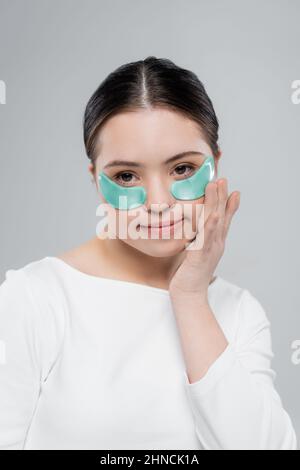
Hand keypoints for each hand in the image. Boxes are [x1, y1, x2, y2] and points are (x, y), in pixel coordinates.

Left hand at [169, 178, 239, 298]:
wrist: (189, 295)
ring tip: (217, 185)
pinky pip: (206, 237)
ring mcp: (210, 249)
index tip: (230, 189)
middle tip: (222, 179)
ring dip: (217, 202)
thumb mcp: (194, 253)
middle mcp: (216, 244)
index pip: (223, 220)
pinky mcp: (201, 256)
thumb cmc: (189, 275)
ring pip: (216, 221)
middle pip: (222, 216)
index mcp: (215, 243)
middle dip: (222, 196)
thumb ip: (196, 241)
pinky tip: (213, 214)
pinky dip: (210, 224)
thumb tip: (193, 231)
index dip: (227, 204)